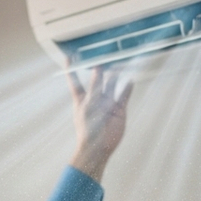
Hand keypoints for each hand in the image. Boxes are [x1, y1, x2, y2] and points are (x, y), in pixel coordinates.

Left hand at [67, 65, 132, 181]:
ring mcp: (107, 104)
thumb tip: (98, 69)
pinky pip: (124, 96)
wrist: (99, 147)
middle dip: (100, 68)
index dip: (72, 69)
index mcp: (82, 98)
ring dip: (115, 75)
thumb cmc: (88, 127)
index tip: (69, 56)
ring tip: (119, 62)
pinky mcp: (119, 110)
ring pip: (112, 85)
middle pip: (97, 80)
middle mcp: (95, 98)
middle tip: (104, 53)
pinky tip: (130, 79)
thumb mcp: (89, 105)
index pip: (75, 80)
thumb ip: (95, 87)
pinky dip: (127, 88)